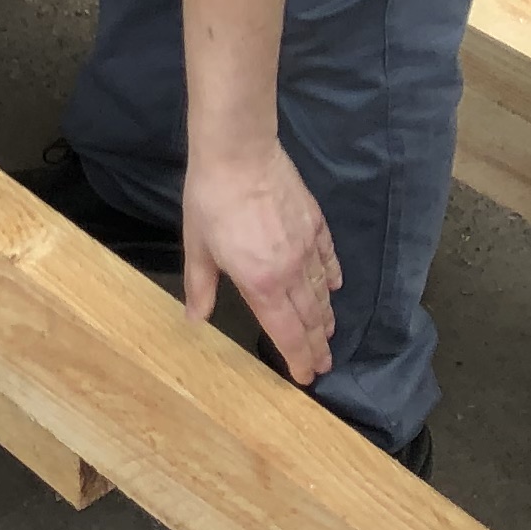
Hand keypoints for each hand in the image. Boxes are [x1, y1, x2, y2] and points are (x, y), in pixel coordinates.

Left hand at [179, 131, 343, 370]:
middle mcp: (291, 272)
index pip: (286, 333)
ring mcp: (307, 247)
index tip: (307, 376)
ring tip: (329, 334)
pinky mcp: (315, 223)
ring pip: (323, 292)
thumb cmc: (211, 200)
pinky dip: (332, 277)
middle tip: (324, 364)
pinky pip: (329, 258)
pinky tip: (334, 286)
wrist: (239, 153)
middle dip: (317, 346)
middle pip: (310, 318)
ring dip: (326, 317)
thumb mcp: (198, 247)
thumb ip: (200, 287)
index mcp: (261, 284)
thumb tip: (195, 319)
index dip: (298, 358)